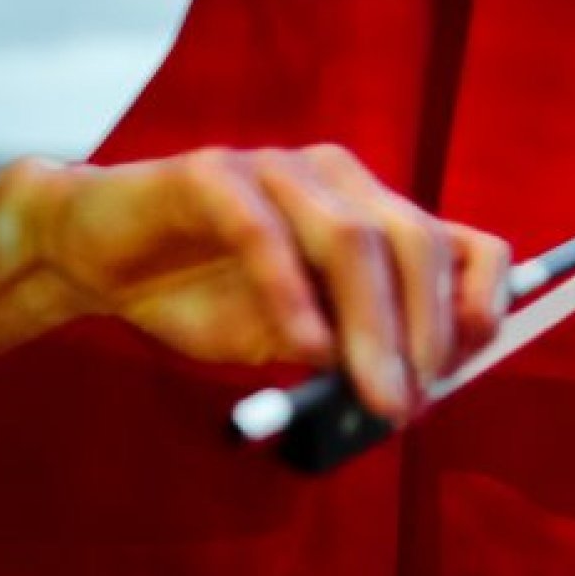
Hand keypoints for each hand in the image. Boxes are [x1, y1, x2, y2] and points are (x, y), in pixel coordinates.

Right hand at [5, 145, 509, 422]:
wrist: (95, 259)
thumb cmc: (203, 295)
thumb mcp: (295, 337)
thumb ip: (352, 351)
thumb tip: (411, 395)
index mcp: (371, 211)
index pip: (461, 242)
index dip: (479, 301)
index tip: (466, 365)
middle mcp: (337, 180)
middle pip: (414, 242)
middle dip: (424, 332)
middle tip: (409, 405)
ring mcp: (278, 170)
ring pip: (351, 238)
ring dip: (372, 327)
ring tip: (373, 395)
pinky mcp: (212, 175)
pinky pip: (265, 233)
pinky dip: (293, 296)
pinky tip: (303, 351)